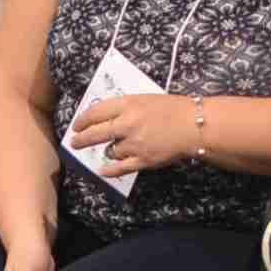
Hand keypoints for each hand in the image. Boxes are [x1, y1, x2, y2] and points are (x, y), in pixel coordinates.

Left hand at [61, 92, 208, 176]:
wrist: (196, 125)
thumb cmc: (175, 109)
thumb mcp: (147, 99)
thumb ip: (126, 108)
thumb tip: (106, 118)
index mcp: (128, 104)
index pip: (95, 112)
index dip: (82, 120)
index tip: (77, 125)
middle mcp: (127, 124)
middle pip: (94, 133)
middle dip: (82, 139)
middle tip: (75, 142)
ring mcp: (134, 144)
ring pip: (110, 151)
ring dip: (109, 150)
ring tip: (113, 149)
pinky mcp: (142, 160)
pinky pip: (119, 168)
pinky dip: (109, 170)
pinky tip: (103, 170)